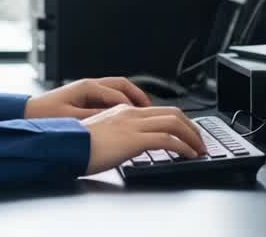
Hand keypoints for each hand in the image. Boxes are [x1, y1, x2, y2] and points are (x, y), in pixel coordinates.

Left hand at [23, 77, 151, 119]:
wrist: (26, 115)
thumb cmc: (44, 116)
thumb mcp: (72, 119)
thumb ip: (94, 118)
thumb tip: (115, 120)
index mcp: (86, 87)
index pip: (118, 94)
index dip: (134, 106)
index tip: (146, 116)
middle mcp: (88, 85)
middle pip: (122, 85)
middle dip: (138, 95)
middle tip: (151, 109)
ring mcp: (87, 90)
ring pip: (116, 90)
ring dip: (131, 98)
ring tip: (143, 112)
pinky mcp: (84, 98)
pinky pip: (108, 97)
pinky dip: (121, 104)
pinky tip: (125, 116)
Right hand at [80, 104, 207, 174]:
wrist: (66, 147)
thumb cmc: (78, 145)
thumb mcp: (102, 135)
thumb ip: (119, 134)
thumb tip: (132, 145)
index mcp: (123, 111)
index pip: (159, 110)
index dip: (179, 121)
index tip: (187, 133)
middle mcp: (131, 113)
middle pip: (173, 113)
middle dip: (191, 127)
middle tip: (199, 140)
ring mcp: (133, 125)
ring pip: (175, 123)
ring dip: (192, 137)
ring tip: (199, 149)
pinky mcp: (135, 139)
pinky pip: (168, 140)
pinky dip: (184, 147)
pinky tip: (189, 155)